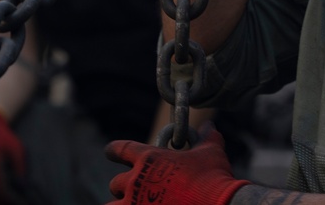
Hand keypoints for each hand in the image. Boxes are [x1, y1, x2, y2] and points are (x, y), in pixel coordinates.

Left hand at [105, 122, 249, 204]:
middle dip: (124, 186)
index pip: (120, 149)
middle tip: (137, 189)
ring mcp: (136, 203)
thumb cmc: (213, 177)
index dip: (114, 150)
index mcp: (148, 158)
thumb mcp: (211, 152)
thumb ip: (206, 138)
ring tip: (133, 204)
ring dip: (121, 204)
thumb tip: (209, 127)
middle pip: (115, 183)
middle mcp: (136, 181)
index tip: (110, 152)